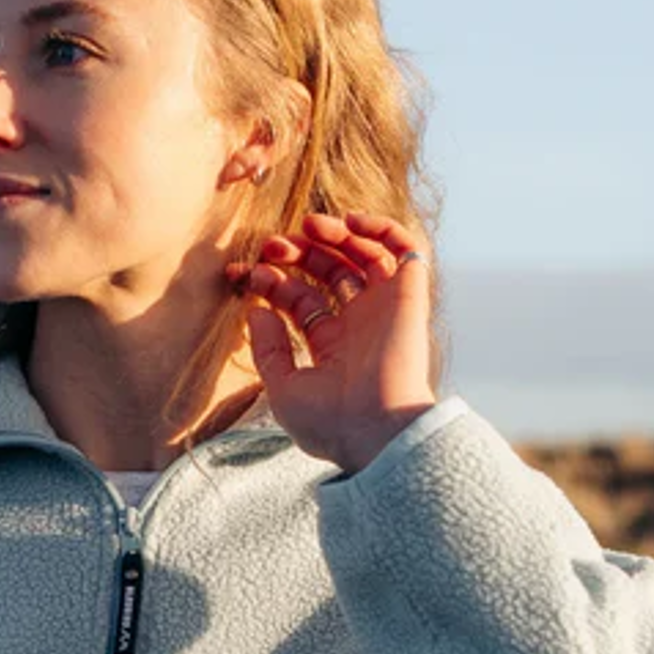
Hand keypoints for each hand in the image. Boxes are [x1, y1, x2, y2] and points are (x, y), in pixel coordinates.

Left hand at [225, 210, 435, 471]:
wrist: (377, 430)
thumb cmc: (330, 423)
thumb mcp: (283, 388)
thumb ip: (268, 349)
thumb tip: (255, 310)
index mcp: (332, 346)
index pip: (300, 300)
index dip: (271, 281)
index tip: (243, 272)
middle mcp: (360, 324)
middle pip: (329, 272)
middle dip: (299, 254)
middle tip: (272, 246)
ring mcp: (385, 308)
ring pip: (364, 255)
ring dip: (335, 234)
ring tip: (308, 226)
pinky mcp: (410, 296)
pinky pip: (405, 249)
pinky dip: (382, 228)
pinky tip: (351, 223)